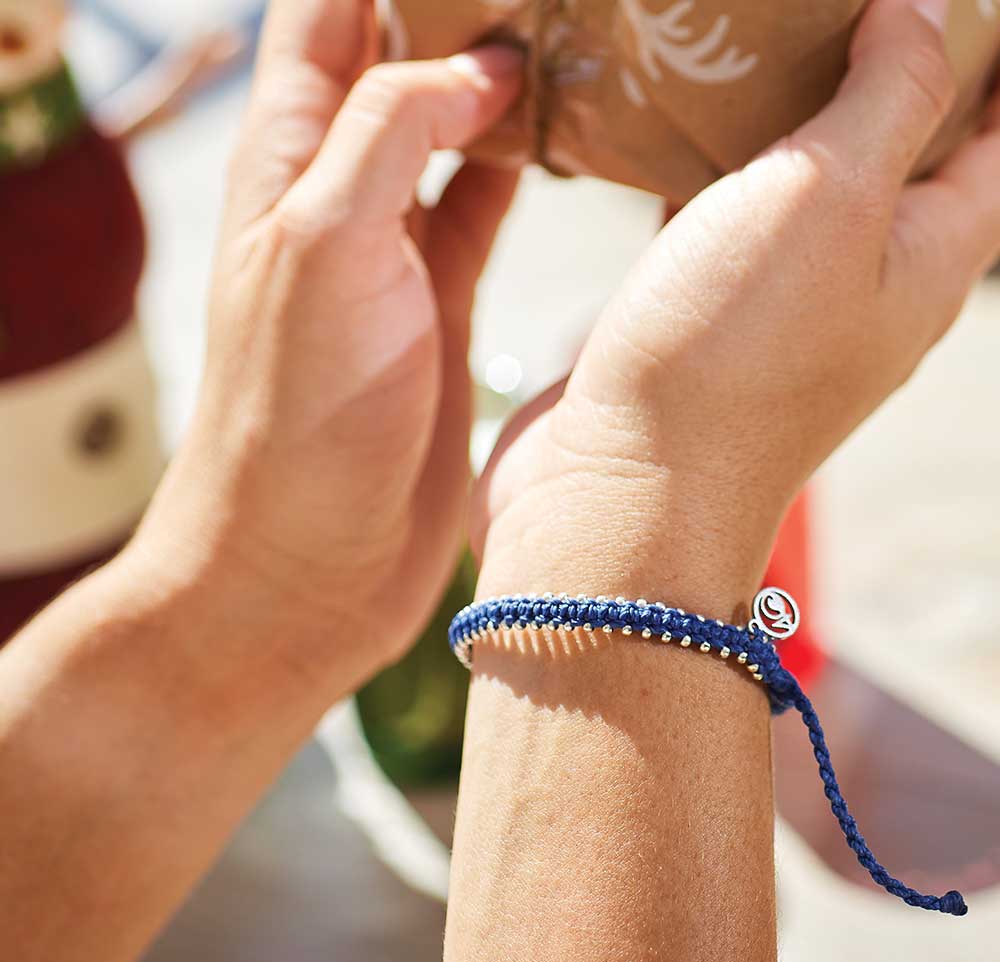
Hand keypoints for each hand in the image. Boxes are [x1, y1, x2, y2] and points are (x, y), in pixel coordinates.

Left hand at [129, 0, 522, 690]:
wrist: (312, 561)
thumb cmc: (297, 417)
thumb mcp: (325, 245)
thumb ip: (392, 131)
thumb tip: (482, 63)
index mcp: (293, 155)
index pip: (332, 10)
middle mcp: (345, 191)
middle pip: (404, 55)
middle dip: (470, 10)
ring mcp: (401, 250)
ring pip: (459, 127)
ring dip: (511, 77)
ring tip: (591, 35)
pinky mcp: (447, 307)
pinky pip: (491, 206)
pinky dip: (532, 164)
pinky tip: (581, 136)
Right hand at [473, 0, 999, 616]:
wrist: (617, 496)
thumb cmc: (727, 358)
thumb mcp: (829, 199)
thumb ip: (891, 97)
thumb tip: (928, 12)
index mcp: (925, 257)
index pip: (996, 134)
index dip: (986, 57)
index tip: (946, 4)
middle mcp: (861, 287)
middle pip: (899, 155)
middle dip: (884, 70)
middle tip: (838, 8)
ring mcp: (773, 310)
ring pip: (796, 189)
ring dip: (784, 115)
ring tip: (751, 40)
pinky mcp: (696, 322)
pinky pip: (715, 225)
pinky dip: (705, 170)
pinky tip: (667, 131)